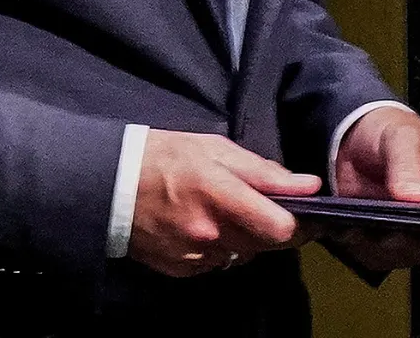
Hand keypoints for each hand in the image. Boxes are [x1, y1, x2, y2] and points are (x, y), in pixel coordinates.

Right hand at [129, 129, 320, 277]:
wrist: (110, 186)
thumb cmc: (167, 158)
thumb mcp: (217, 150)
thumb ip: (265, 172)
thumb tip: (308, 185)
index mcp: (221, 194)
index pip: (278, 227)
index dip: (301, 223)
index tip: (309, 213)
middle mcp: (209, 232)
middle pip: (266, 244)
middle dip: (276, 228)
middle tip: (269, 208)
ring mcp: (194, 255)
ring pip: (243, 254)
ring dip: (248, 238)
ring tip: (230, 212)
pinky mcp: (181, 270)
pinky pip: (218, 264)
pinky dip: (222, 248)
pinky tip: (207, 226)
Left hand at [328, 106, 419, 269]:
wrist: (360, 139)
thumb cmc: (395, 132)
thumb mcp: (403, 138)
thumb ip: (407, 166)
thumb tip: (413, 198)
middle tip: (399, 228)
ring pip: (413, 259)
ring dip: (390, 246)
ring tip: (369, 224)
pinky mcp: (391, 243)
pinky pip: (381, 259)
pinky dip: (365, 248)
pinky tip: (352, 228)